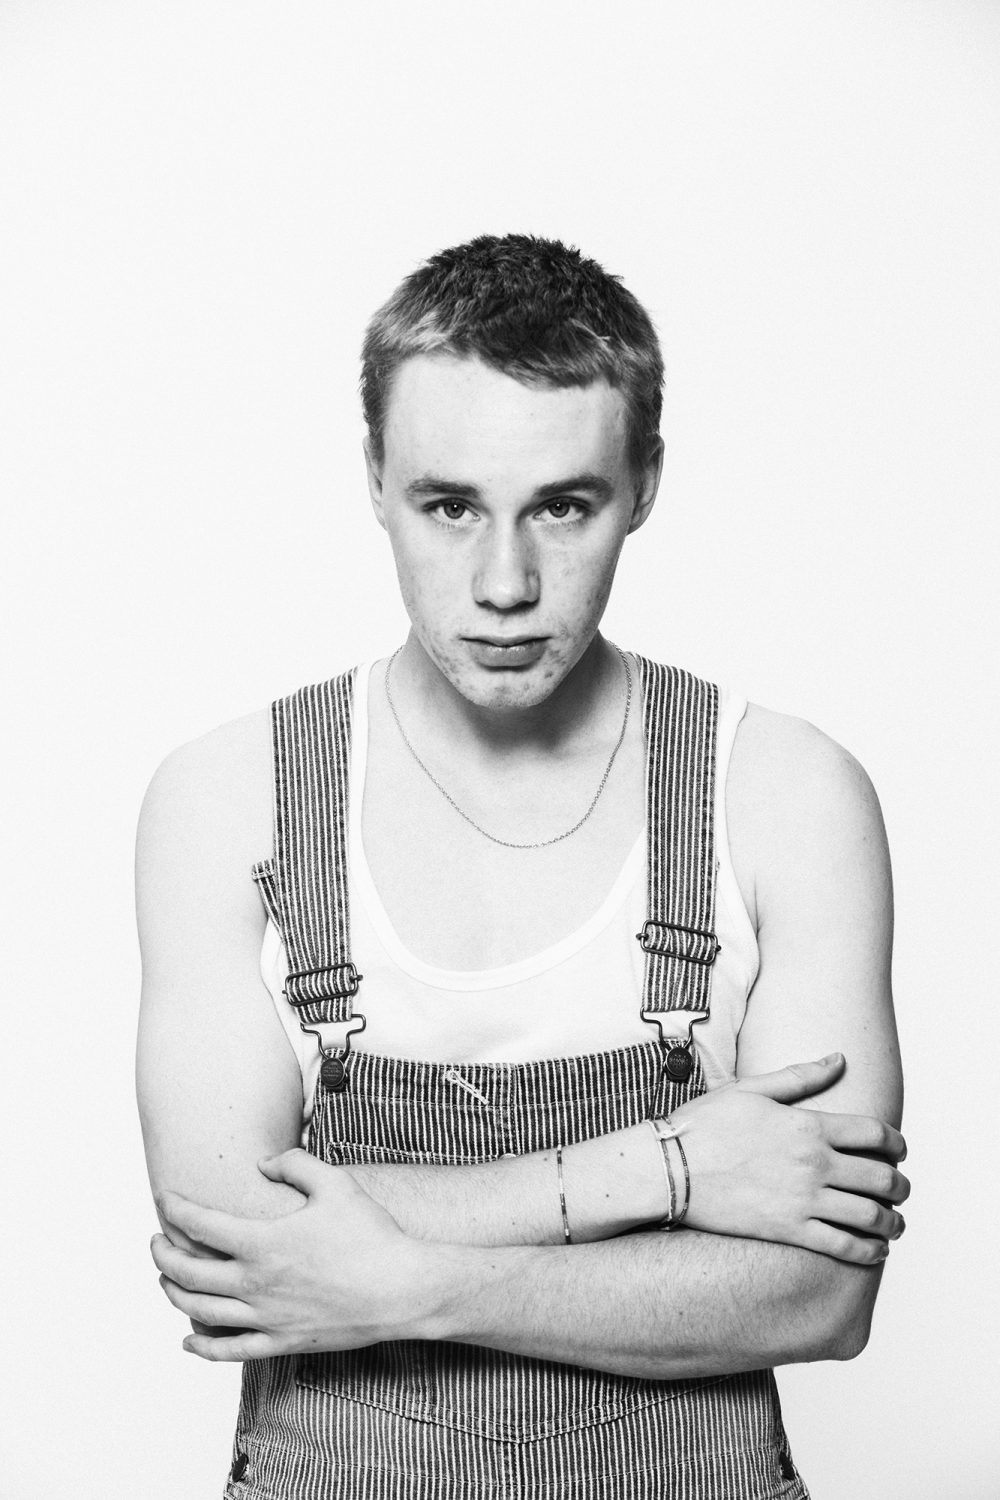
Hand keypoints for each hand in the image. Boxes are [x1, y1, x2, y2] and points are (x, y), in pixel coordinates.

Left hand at [151, 1150, 431, 1361]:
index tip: (165, 1199)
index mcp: (263, 1242)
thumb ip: (295, 1164)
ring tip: (166, 1280)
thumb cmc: (371, 1235)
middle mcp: (255, 1284)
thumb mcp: (335, 1183)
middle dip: (163, 1254)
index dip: (176, 1210)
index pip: (200, 1225)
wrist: (402, 1290)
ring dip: (174, 1294)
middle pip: (188, 1272)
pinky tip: (189, 1342)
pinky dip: (202, 1348)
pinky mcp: (282, 1342)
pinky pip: (229, 1351)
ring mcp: (266, 1317)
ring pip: (200, 1312)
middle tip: (156, 1241)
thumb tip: (264, 1163)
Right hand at [671, 1054, 909, 1263]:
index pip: (875, 1133)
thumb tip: (839, 1059)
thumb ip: (800, 1076)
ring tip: (895, 1224)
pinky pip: (844, 1247)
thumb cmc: (705, 1125)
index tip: (899, 1151)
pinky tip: (875, 1251)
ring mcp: (803, 1199)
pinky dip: (869, 1252)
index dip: (897, 1143)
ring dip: (893, 1222)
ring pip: (870, 1216)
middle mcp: (814, 1163)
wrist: (668, 1167)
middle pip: (882, 1177)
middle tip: (901, 1190)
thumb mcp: (751, 1089)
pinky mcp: (789, 1230)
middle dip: (900, 1186)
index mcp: (808, 1125)